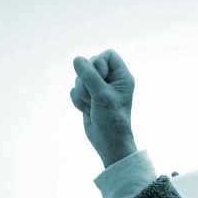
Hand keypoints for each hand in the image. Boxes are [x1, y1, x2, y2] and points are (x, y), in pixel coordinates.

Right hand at [70, 50, 136, 167]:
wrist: (108, 142)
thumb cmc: (112, 120)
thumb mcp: (101, 96)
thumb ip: (89, 76)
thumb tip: (77, 60)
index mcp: (122, 77)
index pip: (108, 55)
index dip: (99, 63)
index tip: (100, 78)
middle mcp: (111, 80)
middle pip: (90, 64)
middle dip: (86, 80)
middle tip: (93, 95)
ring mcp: (99, 88)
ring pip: (80, 78)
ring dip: (82, 92)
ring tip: (92, 105)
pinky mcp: (89, 97)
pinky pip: (75, 90)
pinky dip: (78, 100)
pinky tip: (87, 110)